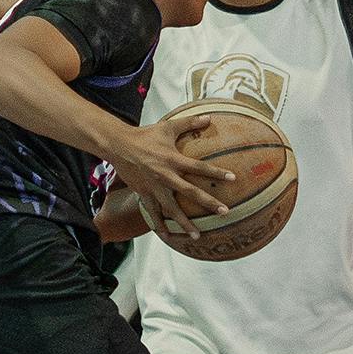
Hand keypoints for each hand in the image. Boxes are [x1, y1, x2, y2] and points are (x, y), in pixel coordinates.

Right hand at [104, 119, 234, 236]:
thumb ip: (189, 123)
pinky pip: (154, 213)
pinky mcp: (144, 194)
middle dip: (208, 203)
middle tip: (224, 212)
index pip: (199, 167)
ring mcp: (154, 188)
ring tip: (197, 235)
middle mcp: (166, 176)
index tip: (233, 178)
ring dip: (185, 223)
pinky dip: (160, 225)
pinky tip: (169, 236)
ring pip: (172, 209)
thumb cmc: (145, 135)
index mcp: (173, 159)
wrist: (119, 145)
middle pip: (190, 193)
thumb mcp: (168, 127)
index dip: (216, 173)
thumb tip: (209, 117)